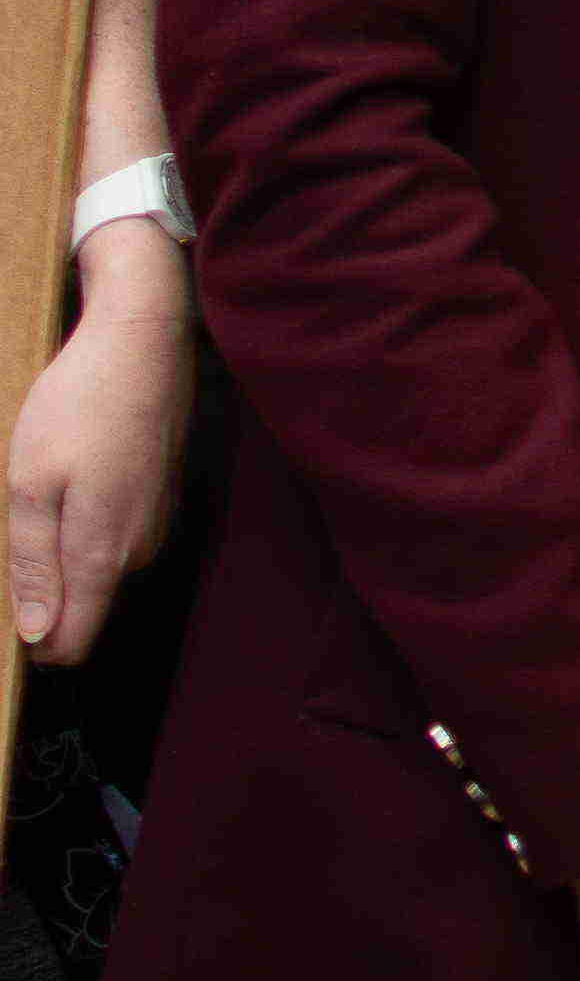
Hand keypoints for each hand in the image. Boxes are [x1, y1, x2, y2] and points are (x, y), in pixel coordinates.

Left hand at [7, 227, 189, 658]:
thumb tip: (36, 637)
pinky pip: (117, 537)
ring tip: (41, 493)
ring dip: (65, 550)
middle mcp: (139, 551)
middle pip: (84, 607)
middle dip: (44, 589)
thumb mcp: (31, 482)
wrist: (143, 337)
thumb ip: (34, 565)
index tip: (2, 601)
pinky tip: (73, 475)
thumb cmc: (80, 405)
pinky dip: (88, 521)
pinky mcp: (162, 497)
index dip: (30, 641)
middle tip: (15, 525)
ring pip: (99, 570)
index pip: (70, 643)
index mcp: (102, 555)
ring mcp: (157, 523)